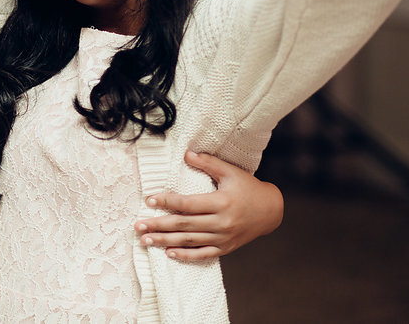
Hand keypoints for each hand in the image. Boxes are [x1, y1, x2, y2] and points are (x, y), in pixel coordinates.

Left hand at [135, 150, 283, 260]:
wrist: (270, 210)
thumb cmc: (248, 187)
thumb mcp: (230, 171)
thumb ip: (208, 162)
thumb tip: (186, 154)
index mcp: (221, 202)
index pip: (187, 204)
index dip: (167, 202)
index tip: (149, 200)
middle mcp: (221, 223)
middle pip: (183, 225)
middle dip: (158, 225)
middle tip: (138, 225)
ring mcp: (223, 238)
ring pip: (189, 241)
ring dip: (165, 241)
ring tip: (145, 240)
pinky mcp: (225, 248)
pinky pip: (202, 254)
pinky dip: (185, 255)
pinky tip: (168, 253)